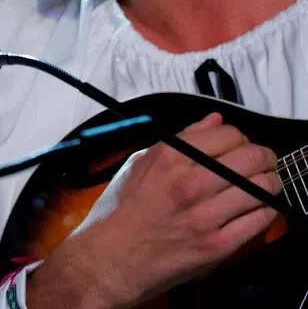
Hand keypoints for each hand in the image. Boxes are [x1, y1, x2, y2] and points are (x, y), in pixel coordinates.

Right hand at [28, 113, 280, 308]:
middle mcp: (189, 184)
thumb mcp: (140, 164)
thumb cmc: (121, 212)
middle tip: (262, 163)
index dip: (240, 138)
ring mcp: (205, 216)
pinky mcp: (217, 245)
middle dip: (264, 158)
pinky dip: (265, 211)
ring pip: (263, 187)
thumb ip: (181, 140)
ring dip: (270, 183)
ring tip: (264, 185)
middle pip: (252, 158)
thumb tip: (213, 122)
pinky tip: (254, 210)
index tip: (240, 146)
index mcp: (169, 159)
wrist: (112, 258)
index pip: (228, 134)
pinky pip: (260, 220)